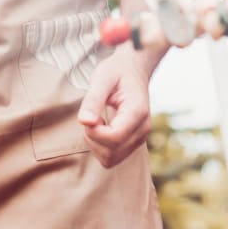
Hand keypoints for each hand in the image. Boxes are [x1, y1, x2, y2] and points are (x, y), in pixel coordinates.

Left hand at [77, 51, 151, 167]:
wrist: (133, 69)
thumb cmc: (117, 71)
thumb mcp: (102, 78)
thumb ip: (93, 100)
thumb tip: (85, 122)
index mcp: (137, 111)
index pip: (114, 137)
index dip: (94, 132)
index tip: (89, 115)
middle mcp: (143, 129)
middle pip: (111, 152)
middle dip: (93, 138)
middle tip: (92, 116)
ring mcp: (140, 137)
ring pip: (111, 159)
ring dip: (96, 144)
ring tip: (97, 121)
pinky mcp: (133, 142)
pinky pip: (112, 158)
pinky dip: (101, 147)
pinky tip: (102, 128)